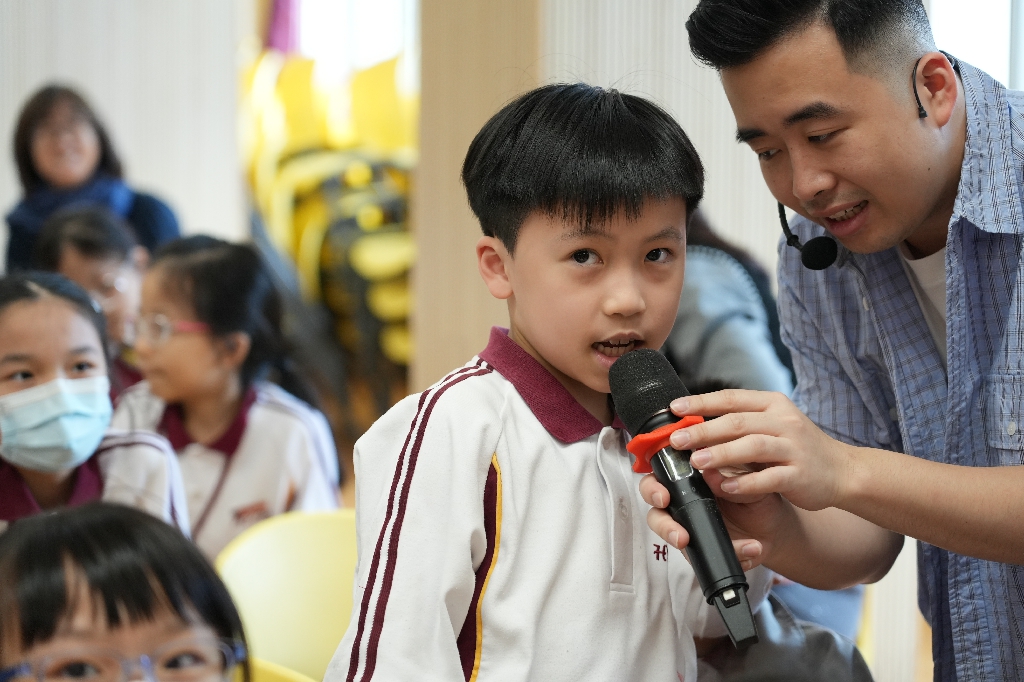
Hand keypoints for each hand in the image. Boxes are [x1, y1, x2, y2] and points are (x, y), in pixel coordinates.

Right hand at [639, 470, 793, 570]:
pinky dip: (731, 554)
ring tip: (705, 547)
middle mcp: (684, 504)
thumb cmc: (757, 493)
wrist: (775, 524)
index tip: (663, 497)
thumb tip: (710, 473)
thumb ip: (730, 477)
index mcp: (689, 480)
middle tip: (679, 535)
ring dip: (686, 546)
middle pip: (656, 513)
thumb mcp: (750, 479)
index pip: (659, 480)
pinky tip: (749, 549)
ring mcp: (691, 528)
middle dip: (662, 525)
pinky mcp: (704, 550)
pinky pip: (705, 558)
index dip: (653, 488)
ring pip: (673, 538)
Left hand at [667, 389, 856, 511]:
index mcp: (773, 405)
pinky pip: (769, 478)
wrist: (843, 471)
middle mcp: (784, 422)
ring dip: (721, 454)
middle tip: (676, 439)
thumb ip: (741, 422)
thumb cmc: (798, 448)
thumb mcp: (773, 425)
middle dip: (703, 430)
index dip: (701, 402)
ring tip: (696, 461)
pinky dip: (745, 483)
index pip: (731, 398)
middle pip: (737, 422)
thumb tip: (695, 421)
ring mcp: (793, 448)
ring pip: (752, 447)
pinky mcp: (800, 475)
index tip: (674, 408)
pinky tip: (725, 488)